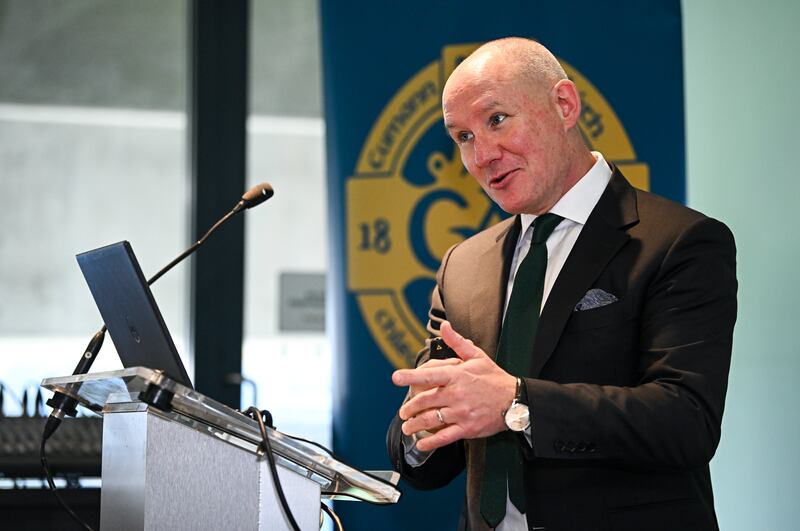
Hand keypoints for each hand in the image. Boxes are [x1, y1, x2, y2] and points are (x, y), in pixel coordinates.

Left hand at [392, 321, 516, 450]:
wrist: (515, 400)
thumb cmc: (494, 378)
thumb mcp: (477, 356)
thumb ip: (457, 342)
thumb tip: (445, 327)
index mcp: (457, 375)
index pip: (429, 375)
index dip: (411, 376)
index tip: (396, 377)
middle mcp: (456, 394)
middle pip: (425, 401)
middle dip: (409, 408)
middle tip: (403, 411)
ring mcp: (461, 412)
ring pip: (431, 420)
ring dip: (414, 425)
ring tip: (407, 426)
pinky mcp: (467, 428)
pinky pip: (445, 437)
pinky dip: (431, 442)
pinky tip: (421, 443)